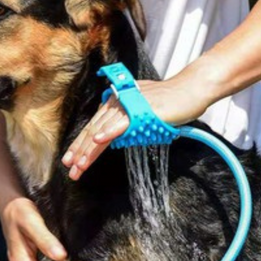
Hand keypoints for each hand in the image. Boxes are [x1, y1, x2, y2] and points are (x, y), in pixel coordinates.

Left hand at [62, 76, 209, 180]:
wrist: (188, 90)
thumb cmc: (167, 102)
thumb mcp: (139, 111)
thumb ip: (124, 122)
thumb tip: (113, 136)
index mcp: (113, 104)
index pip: (92, 128)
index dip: (80, 146)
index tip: (71, 162)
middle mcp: (116, 104)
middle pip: (93, 131)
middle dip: (79, 152)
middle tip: (71, 170)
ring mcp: (127, 106)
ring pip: (103, 131)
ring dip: (90, 150)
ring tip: (79, 166)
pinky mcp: (139, 110)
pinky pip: (120, 123)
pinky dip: (108, 132)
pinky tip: (97, 141)